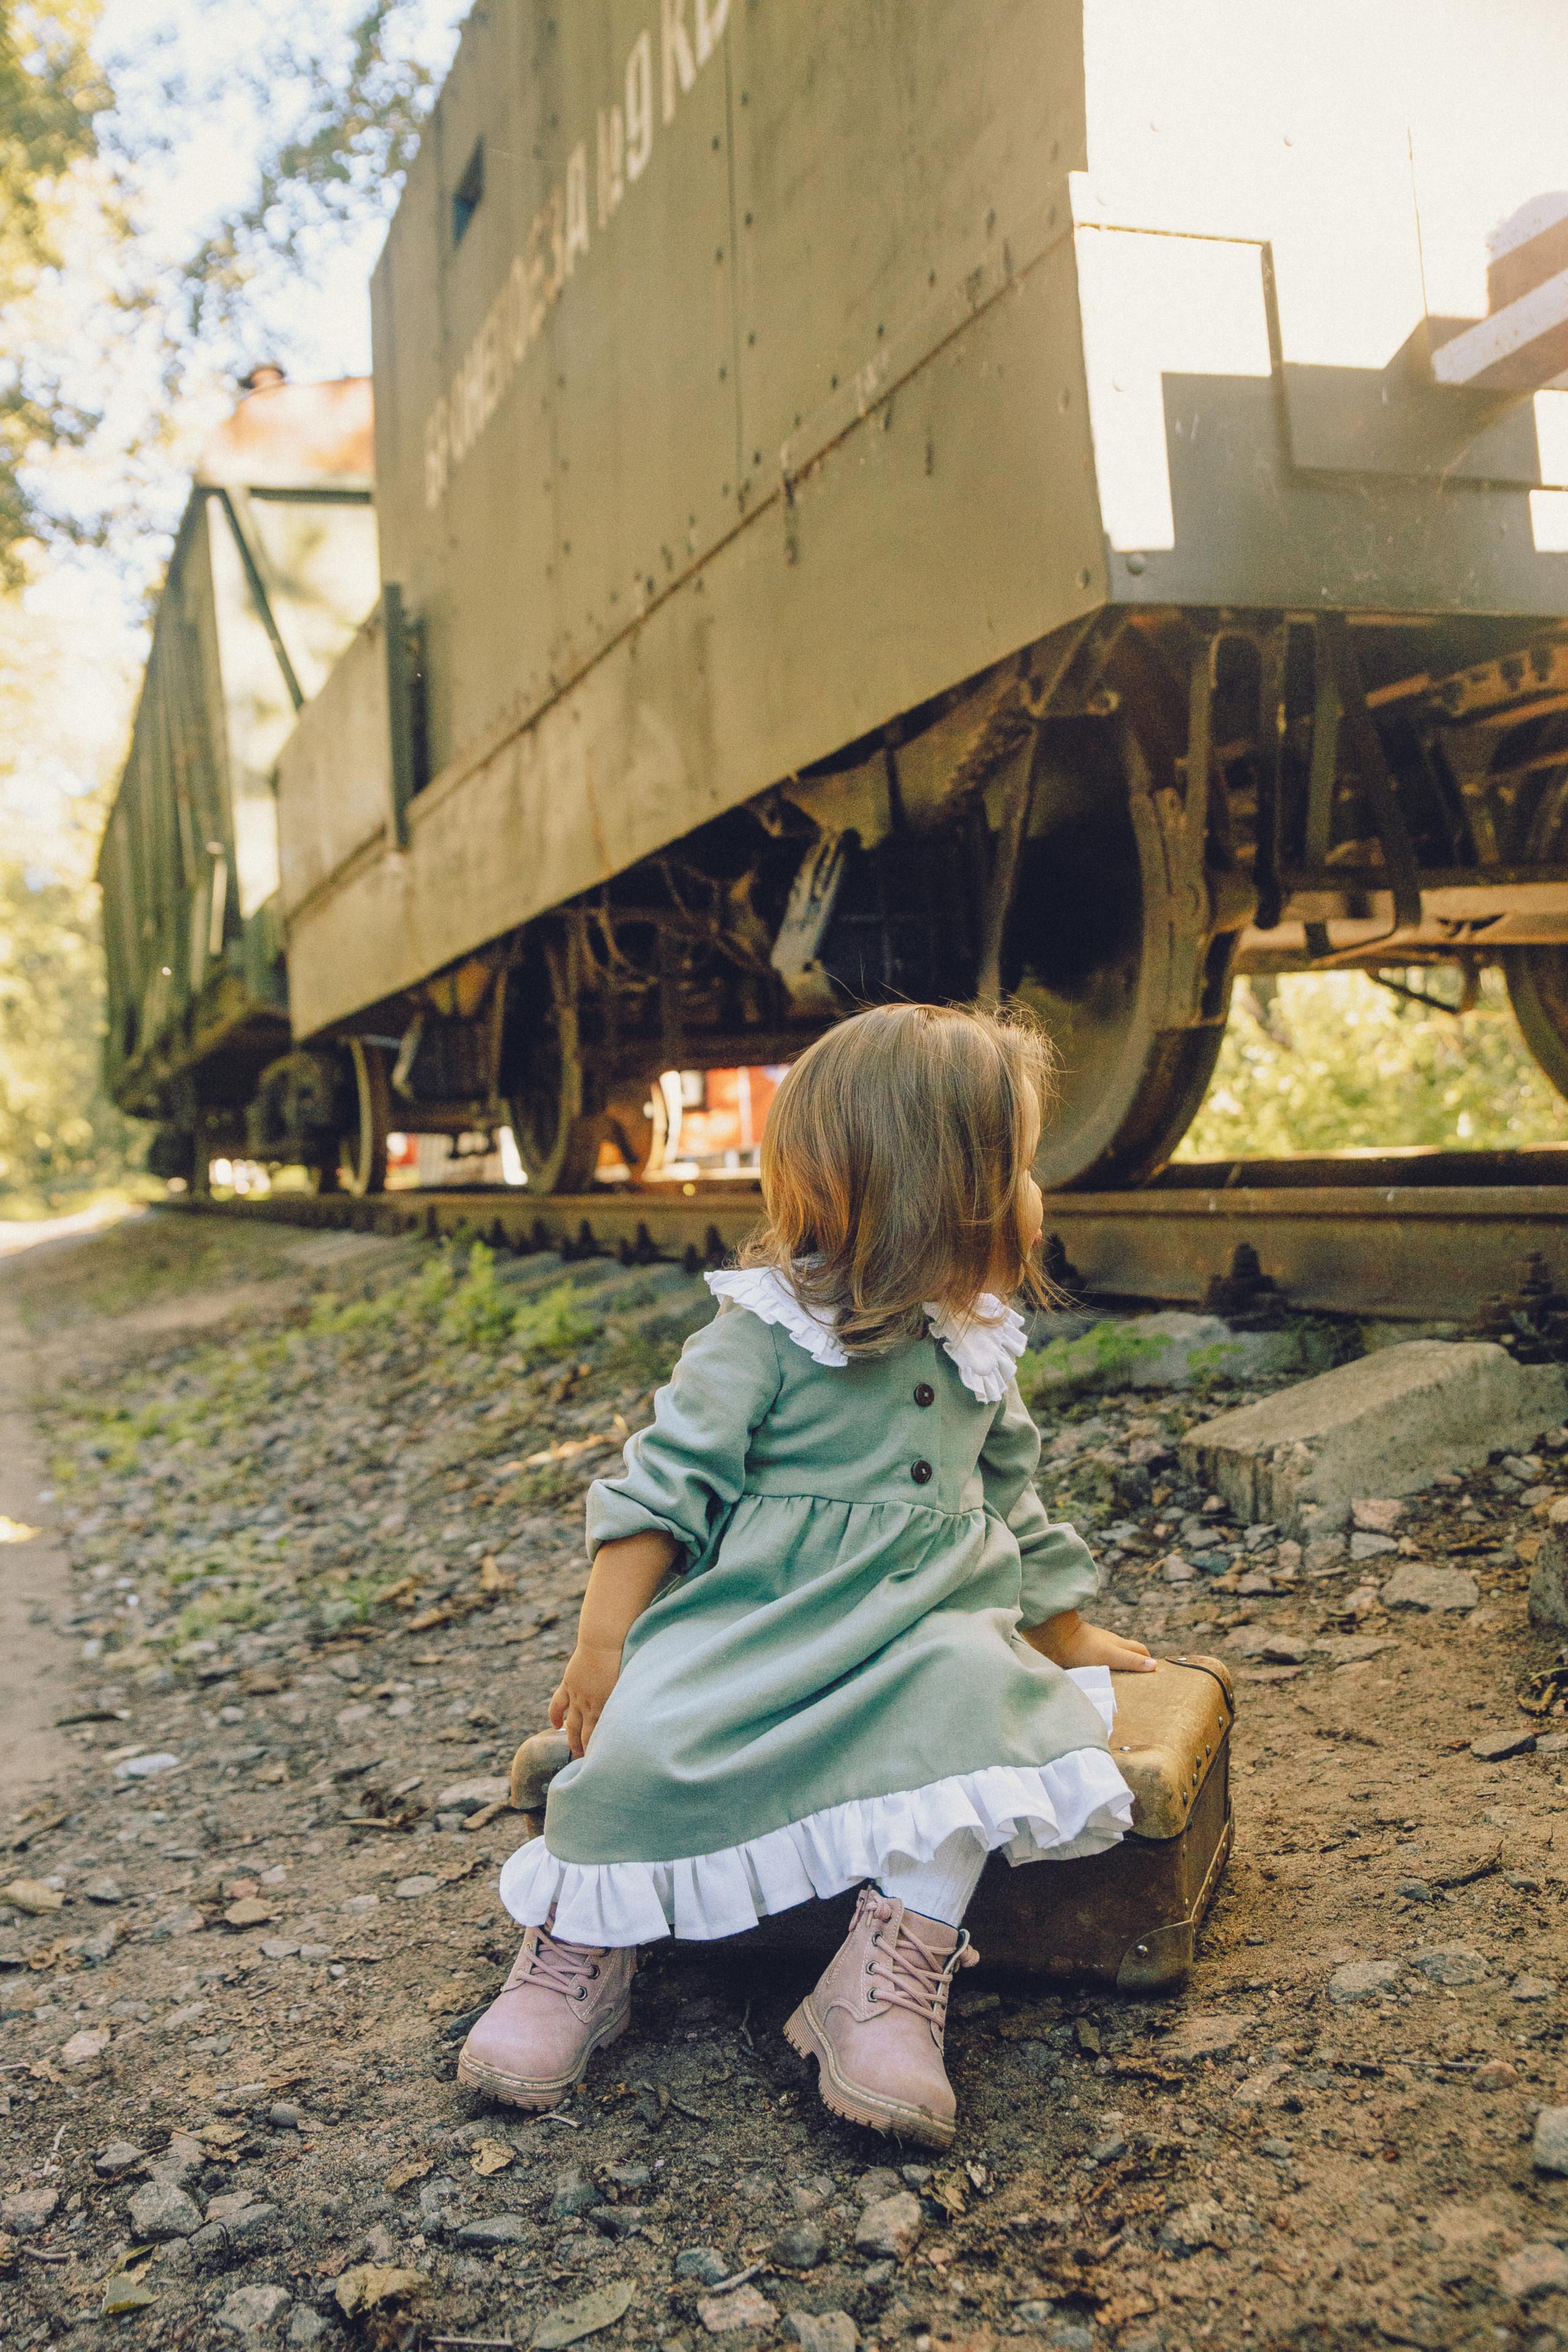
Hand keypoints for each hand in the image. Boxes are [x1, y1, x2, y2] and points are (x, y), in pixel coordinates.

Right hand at [548, 1640, 624, 1757]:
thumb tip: (640, 1716)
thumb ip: (631, 1703)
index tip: (601, 1765)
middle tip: (587, 1766)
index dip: (598, 1754)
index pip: (599, 1738)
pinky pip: (557, 1705)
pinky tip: (555, 1726)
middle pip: (583, 1735)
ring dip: (570, 1739)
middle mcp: (589, 1706)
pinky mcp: (568, 1685)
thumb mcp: (632, 1685)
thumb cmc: (625, 1660)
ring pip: (570, 1725)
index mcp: (606, 1708)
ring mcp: (576, 1697)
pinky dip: (555, 1716)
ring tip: (573, 1751)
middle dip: (584, 1752)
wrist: (604, 1641)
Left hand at [1021, 1609, 1155, 1673]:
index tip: (1157, 1674)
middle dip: (1136, 1665)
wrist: (1052, 1638)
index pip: (1140, 1651)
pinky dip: (1102, 1674)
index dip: (1149, 1660)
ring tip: (1122, 1690)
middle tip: (1142, 1683)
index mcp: (1118, 1644)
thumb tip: (1155, 1666)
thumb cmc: (1082, 1645)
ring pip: (1111, 1660)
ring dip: (1118, 1671)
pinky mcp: (1080, 1657)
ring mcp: (1093, 1650)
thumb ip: (1131, 1660)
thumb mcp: (1110, 1655)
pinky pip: (1096, 1666)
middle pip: (1127, 1654)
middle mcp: (1107, 1645)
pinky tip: (1099, 1685)